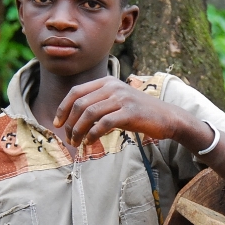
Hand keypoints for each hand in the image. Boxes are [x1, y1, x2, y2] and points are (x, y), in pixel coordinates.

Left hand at [54, 78, 189, 146]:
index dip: (62, 108)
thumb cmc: (139, 113)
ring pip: (89, 114)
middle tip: (68, 138)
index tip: (57, 123)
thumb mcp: (117, 102)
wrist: (167, 117)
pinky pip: (103, 123)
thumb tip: (74, 119)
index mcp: (107, 81)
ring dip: (78, 131)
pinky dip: (93, 134)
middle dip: (69, 123)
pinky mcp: (129, 112)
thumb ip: (98, 103)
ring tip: (76, 143)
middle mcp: (113, 86)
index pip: (76, 92)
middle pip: (80, 104)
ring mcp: (122, 98)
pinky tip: (90, 142)